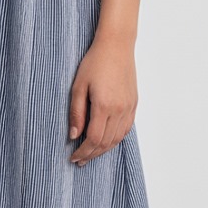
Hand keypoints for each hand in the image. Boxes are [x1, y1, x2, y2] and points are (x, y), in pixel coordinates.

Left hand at [68, 36, 137, 165]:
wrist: (116, 46)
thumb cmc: (95, 62)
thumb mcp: (78, 86)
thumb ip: (76, 112)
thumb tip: (74, 135)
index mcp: (104, 106)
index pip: (94, 139)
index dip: (83, 151)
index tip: (73, 158)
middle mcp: (119, 110)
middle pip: (106, 142)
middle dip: (92, 154)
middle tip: (80, 161)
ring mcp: (129, 108)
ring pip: (117, 138)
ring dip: (104, 149)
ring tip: (91, 154)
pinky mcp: (133, 104)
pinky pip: (125, 129)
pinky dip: (115, 139)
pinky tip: (106, 141)